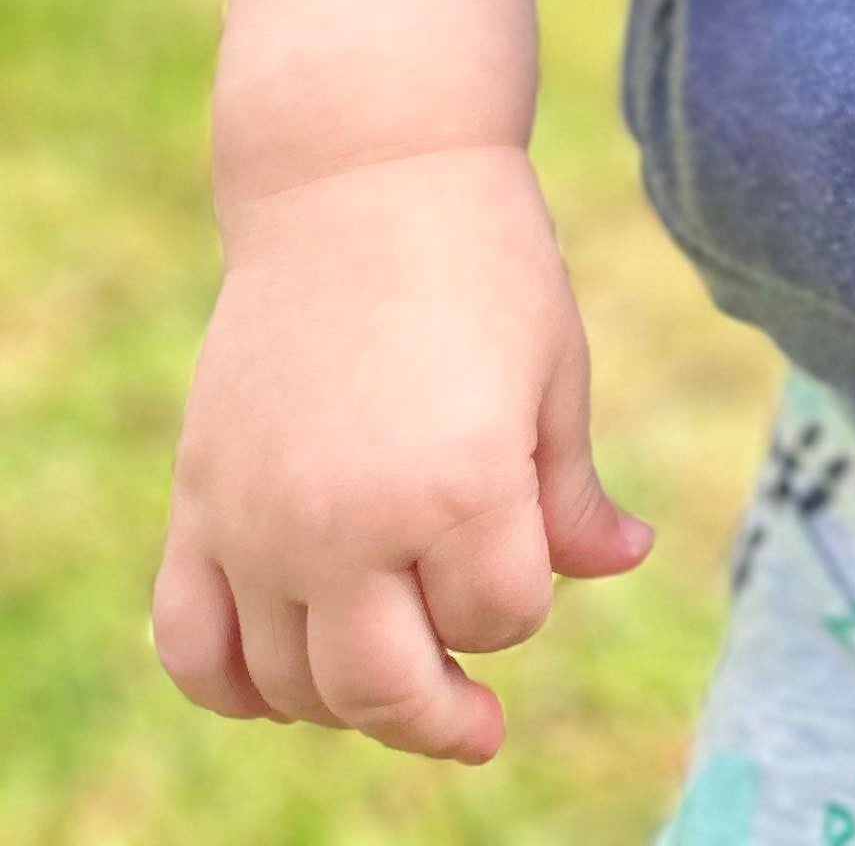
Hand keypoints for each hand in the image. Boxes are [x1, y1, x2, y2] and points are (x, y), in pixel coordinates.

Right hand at [152, 139, 651, 761]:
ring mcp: (261, 519)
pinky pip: (192, 645)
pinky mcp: (200, 500)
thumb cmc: (483, 260)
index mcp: (461, 485)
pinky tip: (281, 681)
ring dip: (346, 703)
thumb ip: (571, 490)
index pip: (501, 617)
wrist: (362, 172)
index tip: (528, 549)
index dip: (523, 598)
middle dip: (441, 714)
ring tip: (390, 673)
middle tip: (474, 722)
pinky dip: (232, 687)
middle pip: (387, 689)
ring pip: (291, 685)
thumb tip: (621, 562)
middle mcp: (349, 522)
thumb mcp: (554, 369)